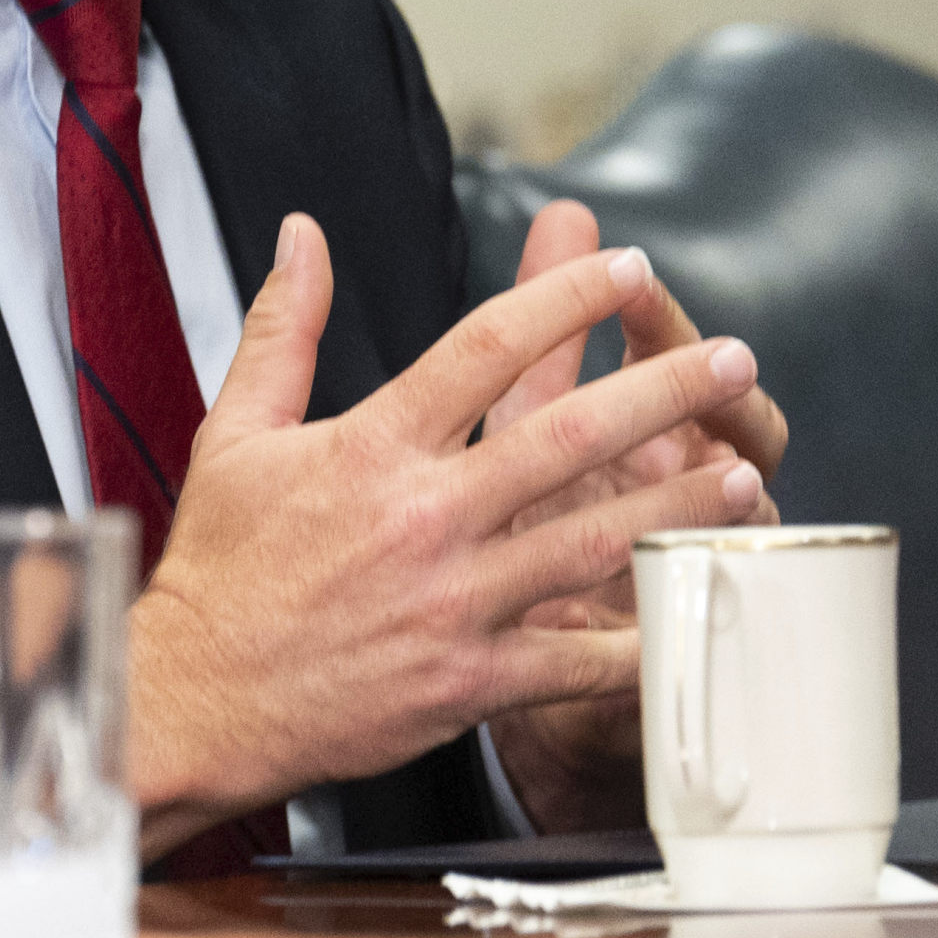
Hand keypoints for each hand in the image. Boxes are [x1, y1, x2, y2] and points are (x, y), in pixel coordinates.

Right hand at [123, 213, 765, 860]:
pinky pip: (574, 660)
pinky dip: (640, 639)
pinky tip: (694, 610)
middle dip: (665, 391)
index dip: (570, 298)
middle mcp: (425, 517)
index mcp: (375, 446)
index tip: (631, 268)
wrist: (192, 704)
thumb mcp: (235, 433)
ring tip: (745, 473)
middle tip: (737, 359)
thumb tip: (303, 233)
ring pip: (591, 542)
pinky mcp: (467, 683)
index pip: (490, 346)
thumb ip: (285, 328)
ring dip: (678, 504)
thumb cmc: (219, 571)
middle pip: (568, 437)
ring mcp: (452, 603)